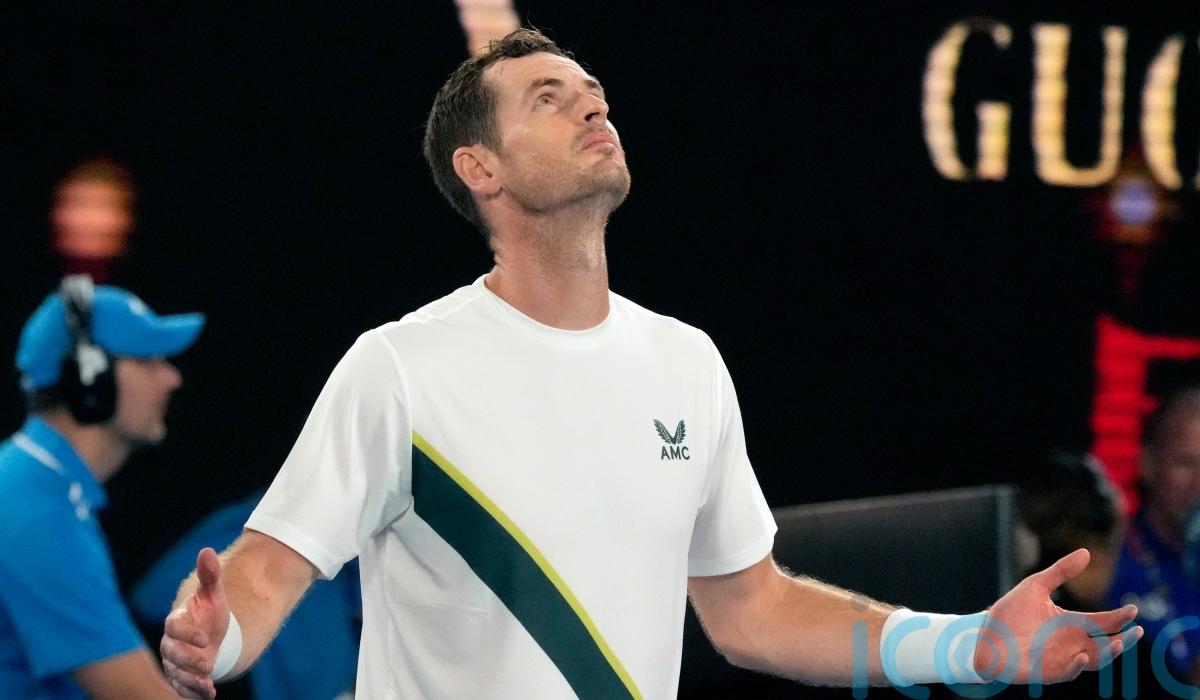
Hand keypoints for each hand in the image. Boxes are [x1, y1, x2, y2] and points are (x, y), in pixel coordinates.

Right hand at [160, 548, 228, 698]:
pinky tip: (209, 694)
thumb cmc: (211, 612)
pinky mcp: (181, 677)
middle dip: (188, 660)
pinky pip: (181, 687)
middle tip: (207, 664)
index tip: (205, 639)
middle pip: (171, 654)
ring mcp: (174, 662)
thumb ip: (210, 575)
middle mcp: (170, 643)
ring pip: (175, 673)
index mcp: (176, 621)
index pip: (172, 628)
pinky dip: (193, 691)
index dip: (186, 634)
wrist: (213, 634)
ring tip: (208, 681)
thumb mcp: (214, 594)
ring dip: (190, 679)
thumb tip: (207, 550)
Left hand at [974, 549, 1142, 684]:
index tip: (1132, 610)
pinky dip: (1077, 666)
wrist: (985, 635)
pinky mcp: (1049, 671)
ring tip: (1118, 643)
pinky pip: (1068, 672)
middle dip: (1124, 640)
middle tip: (1136, 631)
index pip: (1103, 621)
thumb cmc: (1011, 613)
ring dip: (1108, 654)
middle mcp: (1073, 643)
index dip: (1119, 617)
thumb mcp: (1036, 586)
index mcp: (1072, 623)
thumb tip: (1086, 552)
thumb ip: (1060, 571)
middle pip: (1107, 644)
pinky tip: (1082, 657)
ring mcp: (1063, 659)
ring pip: (1095, 661)